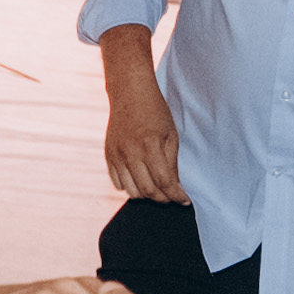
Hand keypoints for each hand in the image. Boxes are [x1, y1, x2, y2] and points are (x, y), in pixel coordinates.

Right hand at [101, 35, 185, 204]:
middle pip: (148, 191)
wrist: (130, 93)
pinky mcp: (109, 155)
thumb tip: (175, 187)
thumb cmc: (155, 111)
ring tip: (157, 188)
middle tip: (172, 196)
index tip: (184, 200)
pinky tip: (141, 179)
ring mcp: (117, 155)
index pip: (165, 181)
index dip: (176, 195)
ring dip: (147, 194)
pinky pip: (118, 183)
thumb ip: (172, 163)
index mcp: (150, 145)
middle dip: (163, 198)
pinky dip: (131, 187)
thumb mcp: (171, 135)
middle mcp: (131, 152)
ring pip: (132, 191)